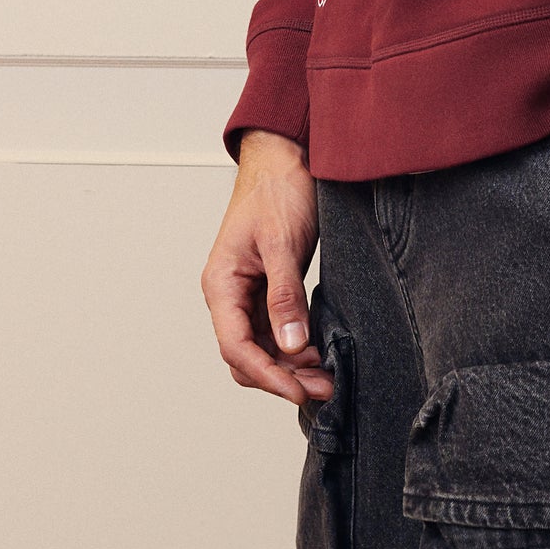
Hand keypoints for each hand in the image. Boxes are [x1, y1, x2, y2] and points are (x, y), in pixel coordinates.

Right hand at [200, 130, 330, 404]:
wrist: (285, 157)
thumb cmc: (278, 190)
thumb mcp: (284, 243)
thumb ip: (285, 296)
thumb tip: (290, 346)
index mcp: (222, 284)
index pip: (237, 346)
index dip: (268, 375)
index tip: (301, 391)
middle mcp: (229, 294)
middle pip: (246, 356)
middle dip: (282, 378)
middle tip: (325, 389)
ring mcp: (248, 294)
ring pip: (262, 348)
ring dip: (291, 367)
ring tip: (327, 378)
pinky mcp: (268, 289)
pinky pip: (275, 331)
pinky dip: (296, 348)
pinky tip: (319, 353)